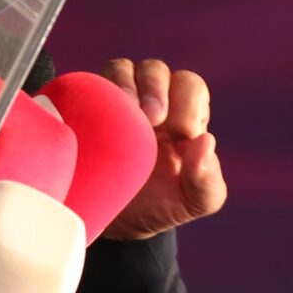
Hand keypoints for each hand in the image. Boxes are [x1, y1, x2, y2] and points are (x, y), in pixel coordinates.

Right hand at [100, 56, 226, 241]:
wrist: (117, 223)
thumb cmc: (161, 205)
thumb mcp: (194, 201)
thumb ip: (208, 180)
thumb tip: (205, 141)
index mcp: (183, 115)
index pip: (190, 86)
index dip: (187, 104)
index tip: (180, 137)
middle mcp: (150, 100)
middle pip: (155, 70)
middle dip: (155, 88)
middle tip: (153, 118)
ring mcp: (115, 102)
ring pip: (120, 68)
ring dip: (124, 85)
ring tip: (126, 111)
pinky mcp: (83, 108)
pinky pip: (84, 85)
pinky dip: (89, 94)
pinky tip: (92, 120)